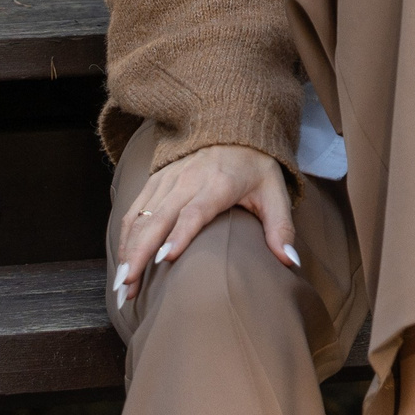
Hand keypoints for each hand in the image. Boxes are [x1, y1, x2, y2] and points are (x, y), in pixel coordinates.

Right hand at [113, 143, 295, 307]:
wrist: (232, 126)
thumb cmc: (255, 166)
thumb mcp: (275, 192)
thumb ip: (281, 228)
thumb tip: (291, 262)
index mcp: (219, 184)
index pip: (195, 212)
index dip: (180, 235)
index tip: (165, 261)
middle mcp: (187, 180)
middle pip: (158, 219)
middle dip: (140, 255)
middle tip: (129, 288)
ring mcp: (167, 180)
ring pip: (140, 218)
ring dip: (128, 252)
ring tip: (123, 286)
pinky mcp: (155, 181)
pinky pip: (134, 211)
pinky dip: (125, 238)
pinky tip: (122, 263)